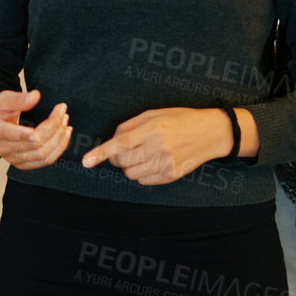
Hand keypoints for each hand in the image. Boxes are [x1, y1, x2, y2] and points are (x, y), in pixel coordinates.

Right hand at [0, 89, 70, 169]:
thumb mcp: (3, 100)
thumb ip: (19, 99)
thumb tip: (36, 96)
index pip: (10, 135)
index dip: (24, 135)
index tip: (37, 133)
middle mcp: (4, 149)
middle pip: (33, 144)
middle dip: (52, 127)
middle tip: (62, 111)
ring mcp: (15, 159)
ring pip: (42, 154)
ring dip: (59, 138)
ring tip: (65, 121)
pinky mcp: (25, 164)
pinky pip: (46, 160)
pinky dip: (59, 148)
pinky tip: (64, 134)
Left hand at [81, 107, 234, 184]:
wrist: (210, 133)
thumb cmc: (180, 119)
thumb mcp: (154, 114)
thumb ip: (130, 126)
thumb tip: (112, 141)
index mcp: (152, 129)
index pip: (119, 144)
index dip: (100, 153)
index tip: (86, 162)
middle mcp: (158, 148)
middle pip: (122, 161)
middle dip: (117, 157)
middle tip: (127, 148)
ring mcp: (166, 164)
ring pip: (131, 173)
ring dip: (129, 165)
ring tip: (142, 153)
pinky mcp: (171, 176)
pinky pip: (144, 181)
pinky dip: (142, 173)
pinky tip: (152, 161)